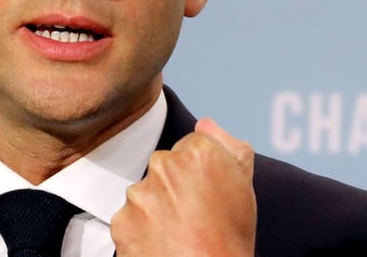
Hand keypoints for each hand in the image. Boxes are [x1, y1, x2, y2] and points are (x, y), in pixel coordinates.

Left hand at [111, 118, 256, 255]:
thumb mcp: (244, 186)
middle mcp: (164, 165)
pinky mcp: (121, 221)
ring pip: (145, 193)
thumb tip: (204, 123)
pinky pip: (129, 219)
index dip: (201, 171)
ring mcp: (139, 194)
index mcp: (198, 151)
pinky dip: (141, 231)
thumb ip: (229, 146)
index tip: (209, 194)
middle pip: (165, 166)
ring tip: (180, 233)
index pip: (191, 146)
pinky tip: (162, 243)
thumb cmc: (231, 238)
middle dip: (175, 186)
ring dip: (156, 208)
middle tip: (195, 215)